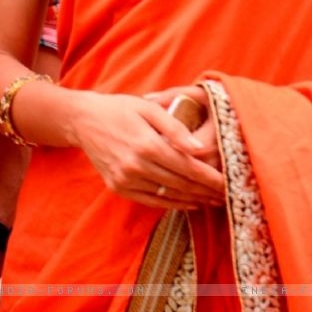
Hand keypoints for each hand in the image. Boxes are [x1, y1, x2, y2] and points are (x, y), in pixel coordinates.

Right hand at [68, 90, 224, 208]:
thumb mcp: (148, 107)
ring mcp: (125, 179)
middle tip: (226, 195)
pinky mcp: (118, 187)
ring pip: (168, 195)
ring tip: (212, 200)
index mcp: (146, 144)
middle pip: (181, 184)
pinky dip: (172, 204)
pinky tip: (188, 202)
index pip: (187, 166)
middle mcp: (135, 165)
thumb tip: (199, 148)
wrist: (83, 120)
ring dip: (193, 200)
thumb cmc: (119, 109)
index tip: (228, 182)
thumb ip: (175, 128)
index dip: (210, 177)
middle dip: (206, 191)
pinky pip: (151, 200)